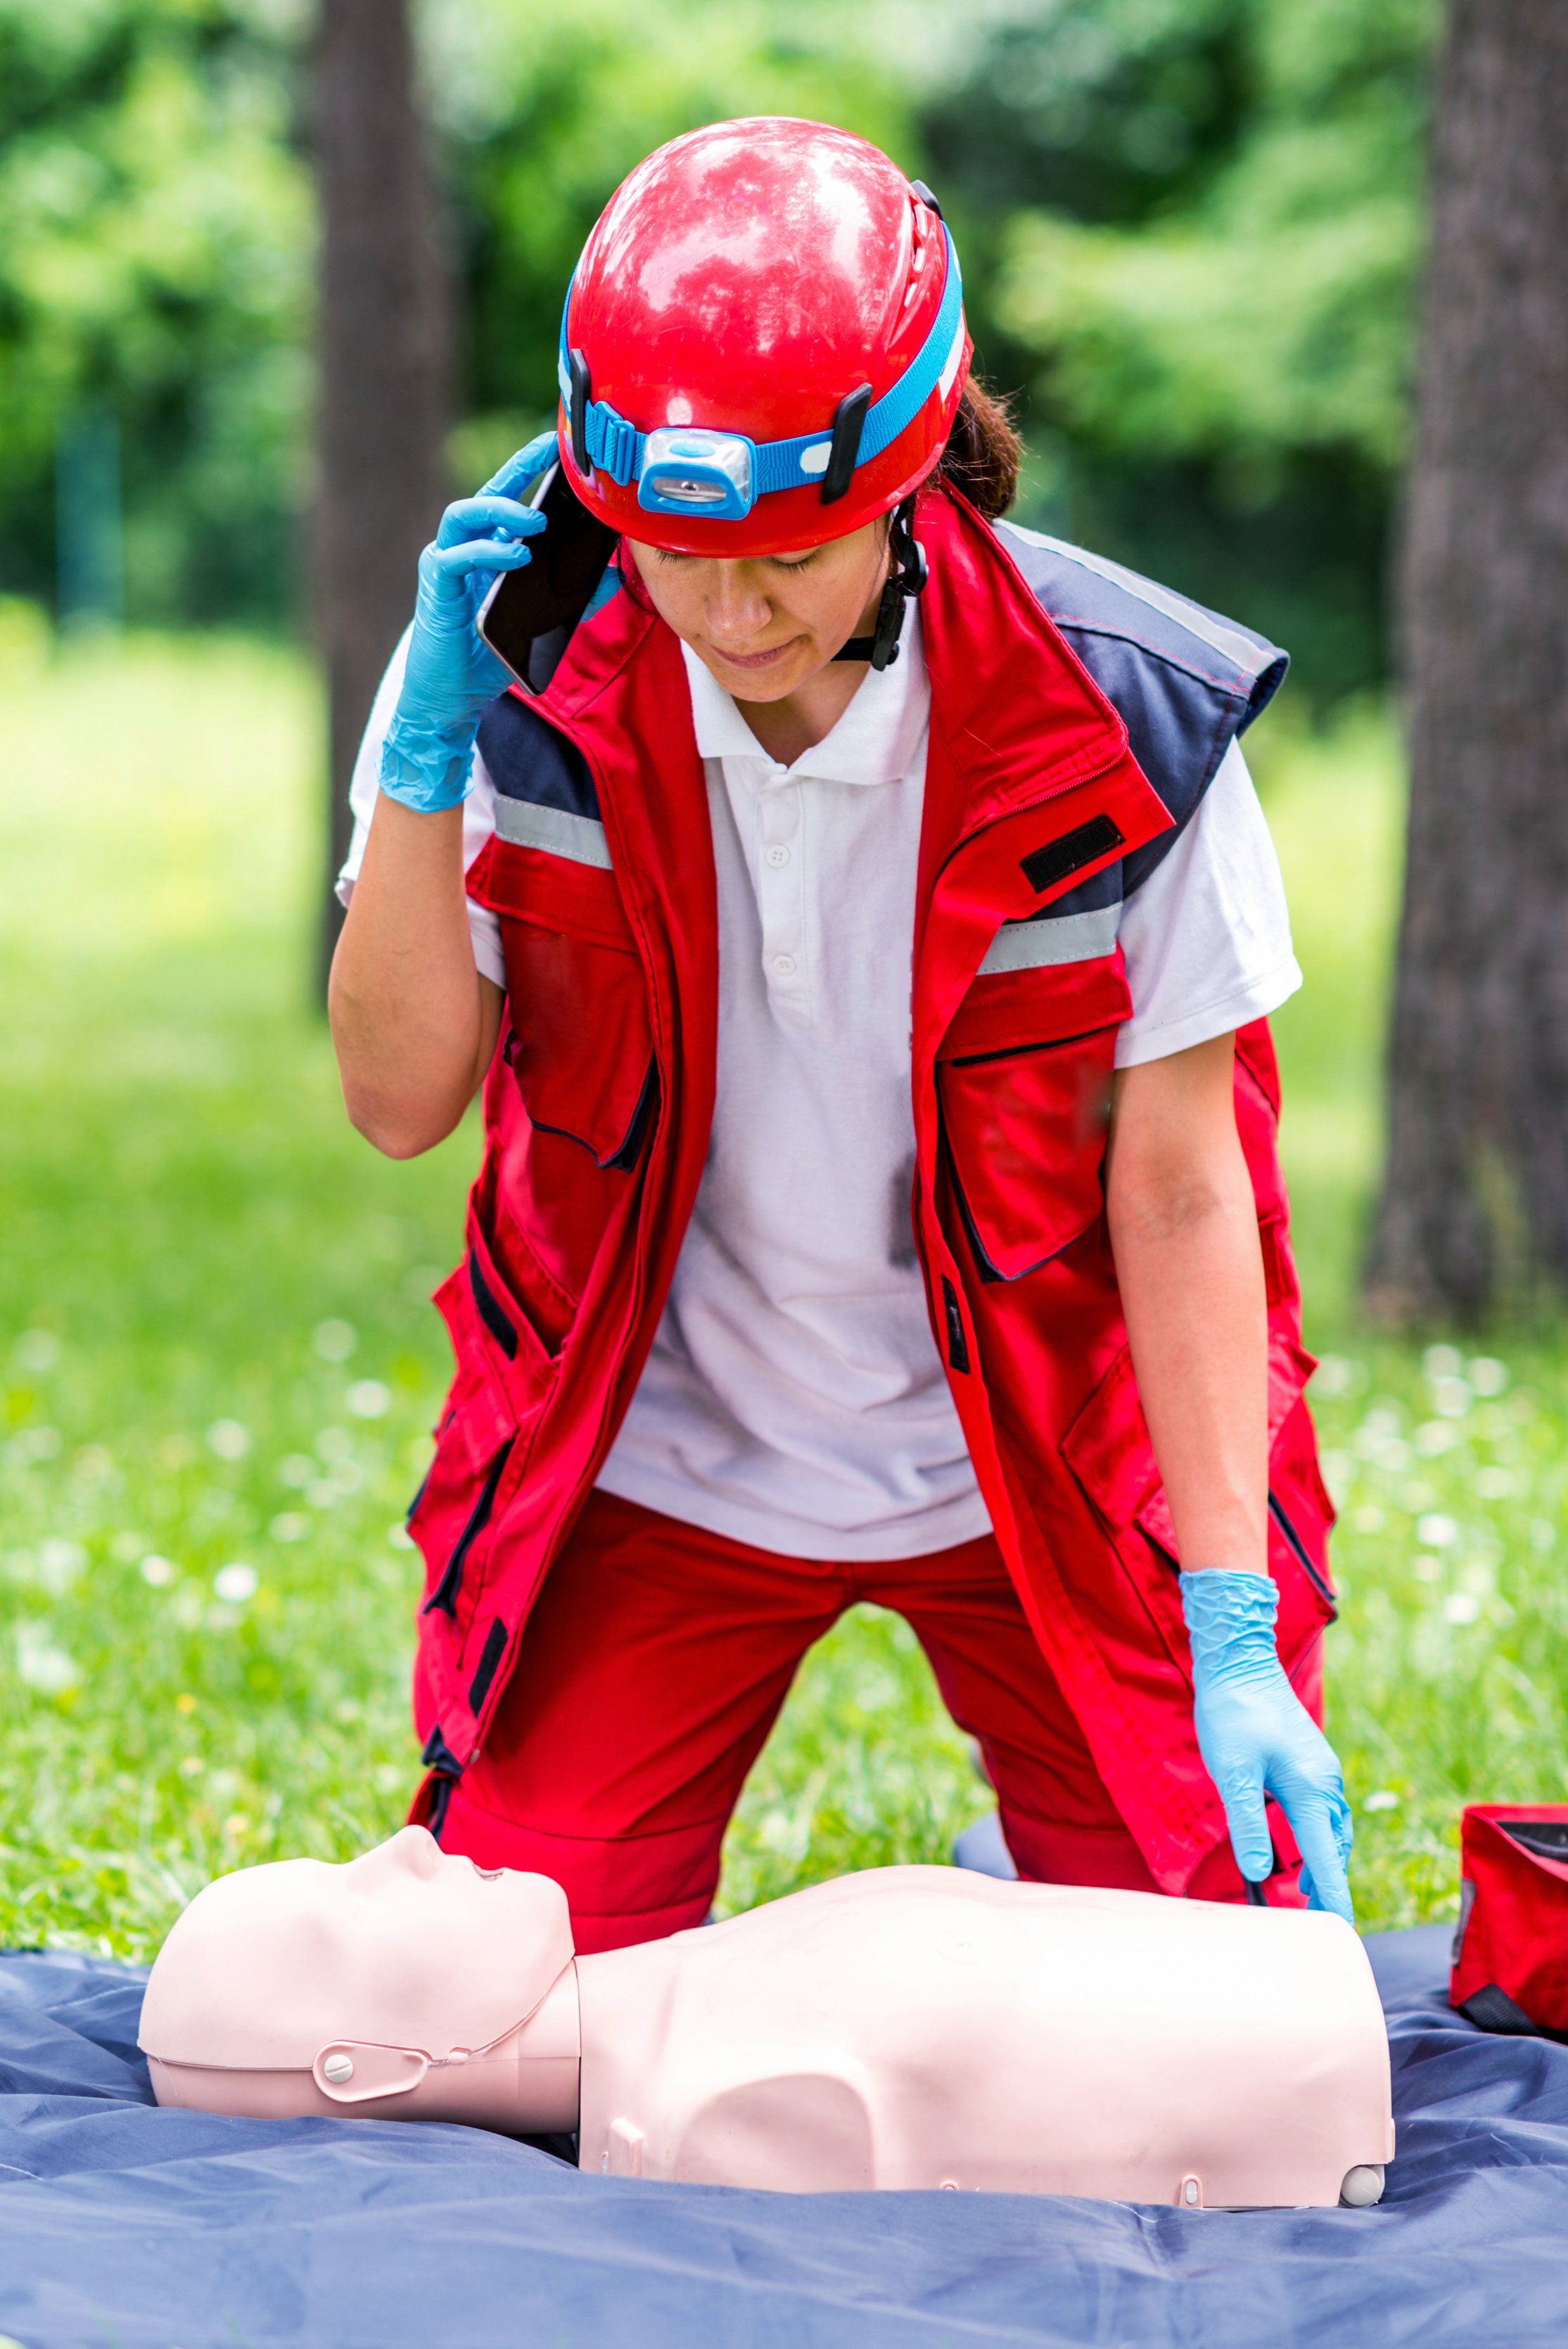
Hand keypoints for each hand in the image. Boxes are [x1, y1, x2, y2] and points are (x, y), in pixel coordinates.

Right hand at [379, 434, 556, 811]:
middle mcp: (465, 548)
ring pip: (464, 515)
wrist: (452, 698)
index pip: (511, 497)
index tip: (561, 444)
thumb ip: (574, 596)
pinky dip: (487, 552)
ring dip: (502, 511)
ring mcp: (446, 564)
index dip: (531, 467)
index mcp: (490, 550)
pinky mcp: (435, 587)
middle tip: (551, 454)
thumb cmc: (491, 656)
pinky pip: (455, 557)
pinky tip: (516, 556)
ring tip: (537, 521)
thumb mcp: (543, 622)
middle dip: (519, 468)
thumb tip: (612, 573)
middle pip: (488, 492)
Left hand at [1179, 1568, 1353, 1923]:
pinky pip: (1321, 1809)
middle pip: (1334, 1847)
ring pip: (1330, 1828)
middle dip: (1328, 1884)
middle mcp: (1324, 1782)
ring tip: (1303, 1892)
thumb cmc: (1233, 1714)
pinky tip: (1296, 1842)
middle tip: (1315, 1920)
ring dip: (1322, 1860)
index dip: (1333, 1898)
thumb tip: (1259, 1870)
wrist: (1239, 1661)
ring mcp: (1319, 1770)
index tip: (1342, 1933)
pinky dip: (1315, 1835)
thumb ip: (1248, 1823)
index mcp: (1310, 1789)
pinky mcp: (1309, 1761)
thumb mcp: (1233, 1773)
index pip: (1326, 1858)